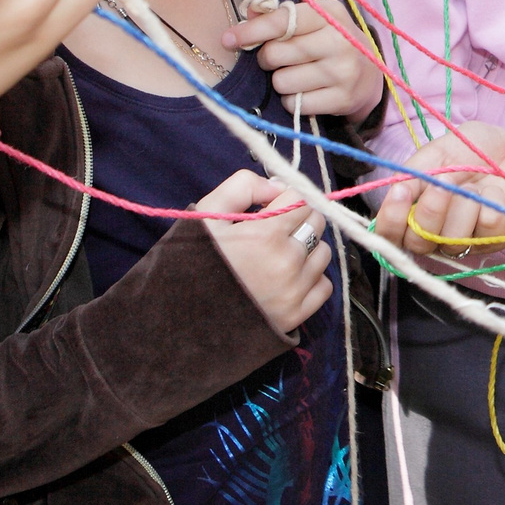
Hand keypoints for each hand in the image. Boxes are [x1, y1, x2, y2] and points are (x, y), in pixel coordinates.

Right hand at [201, 171, 333, 333]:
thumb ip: (243, 187)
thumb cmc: (190, 262)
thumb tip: (278, 187)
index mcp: (266, 235)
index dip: (285, 199)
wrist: (179, 317)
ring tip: (278, 256)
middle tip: (273, 231)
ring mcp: (294, 291)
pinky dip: (311, 279)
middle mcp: (286, 262)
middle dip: (298, 219)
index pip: (302, 200)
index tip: (269, 209)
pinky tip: (287, 279)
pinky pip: (324, 286)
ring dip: (307, 248)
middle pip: (317, 223)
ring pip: (324, 253)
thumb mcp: (207, 215)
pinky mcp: (296, 316)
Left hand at [223, 0, 385, 118]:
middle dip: (268, 58)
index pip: (282, 22)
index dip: (251, 32)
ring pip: (282, 81)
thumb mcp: (311, 20)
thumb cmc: (330, 41)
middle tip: (278, 59)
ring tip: (297, 75)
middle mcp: (340, 40)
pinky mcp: (343, 99)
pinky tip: (306, 91)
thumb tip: (246, 13)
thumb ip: (278, 15)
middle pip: (275, 54)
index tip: (228, 40)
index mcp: (329, 13)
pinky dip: (293, 100)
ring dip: (281, 81)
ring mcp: (343, 71)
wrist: (371, 74)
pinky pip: (295, 104)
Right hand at [375, 122, 504, 256]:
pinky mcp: (496, 240)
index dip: (391, 220)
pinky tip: (495, 190)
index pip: (389, 235)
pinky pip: (488, 234)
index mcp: (413, 213)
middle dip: (431, 212)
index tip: (400, 192)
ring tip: (473, 184)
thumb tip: (396, 193)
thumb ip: (414, 175)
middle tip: (444, 183)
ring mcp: (466, 241)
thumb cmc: (467, 150)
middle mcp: (436, 234)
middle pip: (419, 244)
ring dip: (464, 206)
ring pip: (453, 242)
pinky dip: (491, 205)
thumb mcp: (436, 154)